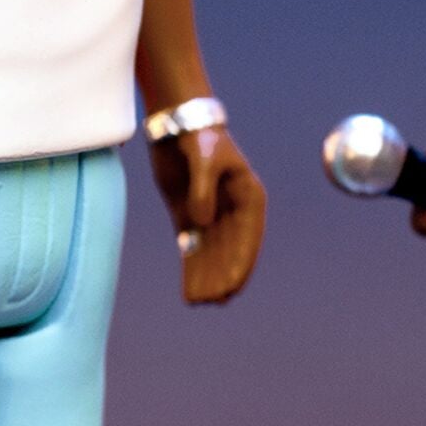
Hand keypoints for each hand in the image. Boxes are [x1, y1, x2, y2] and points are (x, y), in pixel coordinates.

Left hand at [148, 126, 265, 303]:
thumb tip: (201, 222)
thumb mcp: (203, 158)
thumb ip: (203, 190)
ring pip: (212, 255)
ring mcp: (211, 215)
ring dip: (206, 278)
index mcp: (249, 198)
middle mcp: (234, 211)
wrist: (176, 123)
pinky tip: (188, 290)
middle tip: (211, 301)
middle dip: (222, 277)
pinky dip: (191, 269)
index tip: (230, 288)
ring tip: (197, 302)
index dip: (240, 265)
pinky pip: (193, 248)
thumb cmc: (197, 137)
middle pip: (230, 252)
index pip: (248, 239)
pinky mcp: (189, 216)